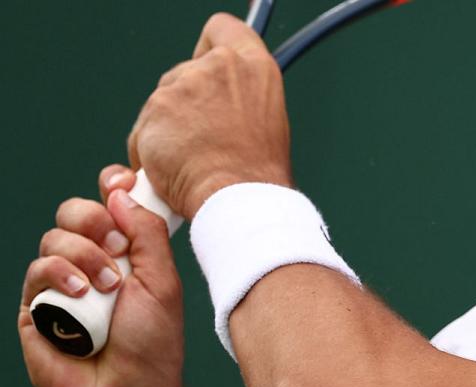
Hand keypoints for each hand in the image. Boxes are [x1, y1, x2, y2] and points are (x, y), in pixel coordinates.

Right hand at [18, 166, 188, 386]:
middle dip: (92, 217)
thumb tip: (121, 191)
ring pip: (54, 237)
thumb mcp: (163, 282)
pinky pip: (38, 270)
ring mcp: (63, 285)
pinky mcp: (37, 307)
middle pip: (75, 212)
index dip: (111, 187)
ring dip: (83, 254)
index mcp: (126, 254)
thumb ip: (146, 234)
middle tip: (114, 244)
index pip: (109, 205)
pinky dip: (60, 274)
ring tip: (106, 286)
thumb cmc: (153, 342)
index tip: (119, 183)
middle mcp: (93, 264)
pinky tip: (81, 294)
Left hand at [129, 13, 291, 219]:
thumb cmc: (256, 176)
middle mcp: (219, 66)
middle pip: (185, 72)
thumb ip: (240, 99)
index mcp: (255, 67)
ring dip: (166, 132)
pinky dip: (150, 152)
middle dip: (185, 104)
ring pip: (161, 103)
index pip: (222, 30)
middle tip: (200, 139)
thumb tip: (218, 105)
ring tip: (188, 164)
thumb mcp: (264, 124)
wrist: (239, 199)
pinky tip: (170, 172)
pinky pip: (144, 131)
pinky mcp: (156, 109)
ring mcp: (185, 85)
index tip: (204, 63)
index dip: (208, 48)